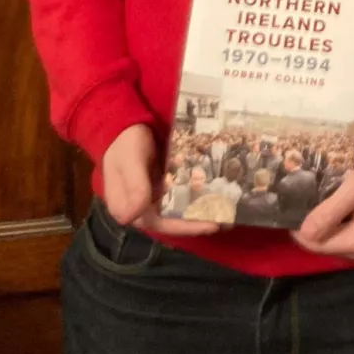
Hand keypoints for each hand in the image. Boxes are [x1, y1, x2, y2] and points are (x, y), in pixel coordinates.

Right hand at [101, 123, 217, 234]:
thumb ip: (134, 186)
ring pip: (180, 209)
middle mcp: (142, 207)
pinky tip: (217, 192)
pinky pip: (182, 193)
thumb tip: (133, 217)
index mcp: (129, 208)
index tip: (210, 225)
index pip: (160, 225)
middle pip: (173, 220)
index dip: (185, 227)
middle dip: (200, 221)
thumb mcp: (129, 161)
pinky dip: (198, 194)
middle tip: (228, 220)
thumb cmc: (124, 144)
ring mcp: (154, 197)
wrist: (124, 126)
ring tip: (229, 209)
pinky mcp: (164, 185)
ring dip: (202, 209)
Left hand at [293, 152, 353, 264]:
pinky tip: (349, 216)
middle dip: (318, 231)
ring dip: (333, 232)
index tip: (295, 211)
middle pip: (330, 249)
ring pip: (343, 249)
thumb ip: (329, 213)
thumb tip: (303, 233)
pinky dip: (349, 234)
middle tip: (314, 205)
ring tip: (330, 208)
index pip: (318, 245)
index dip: (302, 230)